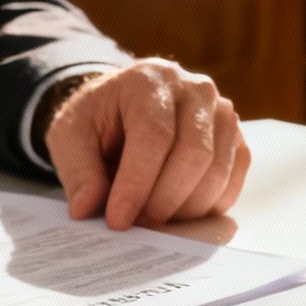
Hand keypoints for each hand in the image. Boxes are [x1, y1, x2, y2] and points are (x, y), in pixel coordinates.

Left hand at [45, 59, 249, 229]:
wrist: (124, 109)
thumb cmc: (98, 121)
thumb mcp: (69, 137)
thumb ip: (78, 171)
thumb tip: (86, 209)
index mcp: (149, 80)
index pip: (154, 135)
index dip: (137, 183)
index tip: (118, 219)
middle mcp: (195, 90)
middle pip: (194, 154)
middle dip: (164, 200)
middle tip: (138, 225)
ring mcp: (222, 113)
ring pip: (217, 171)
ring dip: (185, 208)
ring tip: (153, 219)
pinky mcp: (235, 139)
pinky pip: (233, 180)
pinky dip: (207, 206)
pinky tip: (177, 211)